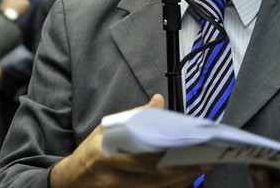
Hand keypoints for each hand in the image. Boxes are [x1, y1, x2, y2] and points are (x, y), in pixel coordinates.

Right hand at [50, 94, 210, 187]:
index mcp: (107, 155)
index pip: (141, 157)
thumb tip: (158, 101)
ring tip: (202, 167)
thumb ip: (135, 115)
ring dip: (183, 180)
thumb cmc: (94, 150)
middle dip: (183, 169)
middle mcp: (115, 179)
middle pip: (155, 177)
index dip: (166, 154)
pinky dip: (173, 186)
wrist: (74, 180)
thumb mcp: (108, 127)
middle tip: (205, 159)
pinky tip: (187, 178)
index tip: (187, 146)